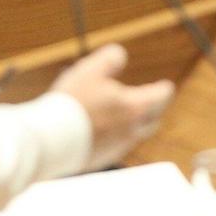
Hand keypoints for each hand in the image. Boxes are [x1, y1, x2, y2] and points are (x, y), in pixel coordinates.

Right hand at [50, 43, 175, 171]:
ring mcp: (117, 148)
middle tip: (149, 102)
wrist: (50, 141)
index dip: (164, 89)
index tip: (166, 86)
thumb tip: (120, 56)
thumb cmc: (72, 102)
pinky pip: (115, 146)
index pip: (161, 97)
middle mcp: (131, 131)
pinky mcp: (101, 160)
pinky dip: (114, 136)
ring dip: (132, 124)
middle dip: (153, 110)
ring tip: (119, 113)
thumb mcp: (91, 70)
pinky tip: (99, 128)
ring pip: (134, 136)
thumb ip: (110, 58)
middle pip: (152, 120)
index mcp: (135, 108)